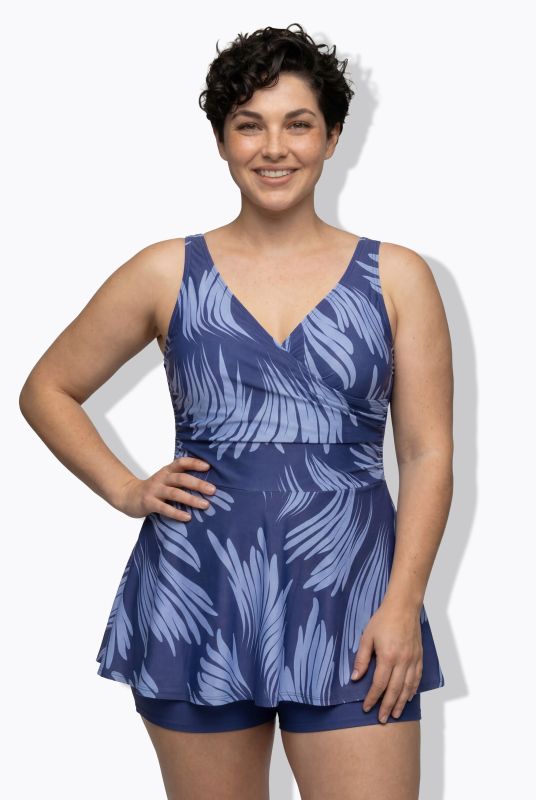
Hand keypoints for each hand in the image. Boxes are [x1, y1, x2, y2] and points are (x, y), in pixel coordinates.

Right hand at [116, 457, 215, 519]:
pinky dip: (177, 513)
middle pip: (181, 478)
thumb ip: (180, 480)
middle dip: (198, 484)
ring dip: (191, 499)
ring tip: (205, 505)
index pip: (181, 462)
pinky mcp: (148, 503)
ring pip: (175, 493)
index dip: (194, 463)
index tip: (208, 467)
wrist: (127, 495)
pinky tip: (187, 517)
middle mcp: (161, 478)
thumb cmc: (153, 489)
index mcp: (167, 471)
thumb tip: (206, 487)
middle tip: (213, 490)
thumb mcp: (165, 480)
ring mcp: (154, 490)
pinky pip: (164, 508)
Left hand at [350, 598, 422, 722]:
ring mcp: (413, 660)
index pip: (379, 684)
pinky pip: (417, 678)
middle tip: (382, 719)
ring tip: (396, 714)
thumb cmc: (383, 620)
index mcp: (387, 657)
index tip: (366, 708)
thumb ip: (361, 658)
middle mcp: (402, 662)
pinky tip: (409, 697)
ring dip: (401, 703)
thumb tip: (355, 678)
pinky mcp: (419, 657)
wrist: (403, 608)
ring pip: (408, 687)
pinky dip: (413, 690)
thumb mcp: (367, 637)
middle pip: (395, 690)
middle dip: (387, 706)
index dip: (372, 698)